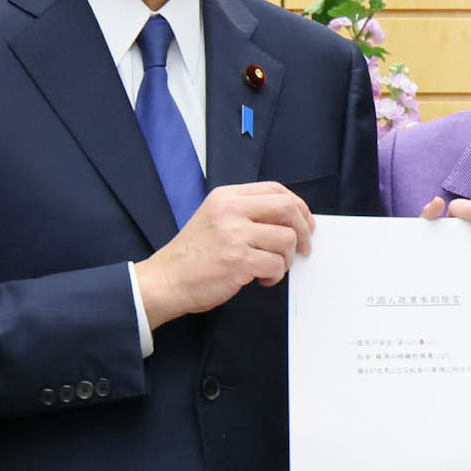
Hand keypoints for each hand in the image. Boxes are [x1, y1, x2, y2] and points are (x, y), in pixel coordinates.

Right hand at [138, 183, 314, 327]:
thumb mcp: (215, 218)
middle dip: (303, 229)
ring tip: (272, 267)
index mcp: (226, 196)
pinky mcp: (239, 261)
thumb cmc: (192, 255)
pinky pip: (276, 264)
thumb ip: (247, 213)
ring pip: (286, 239)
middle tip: (303, 247)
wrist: (166, 280)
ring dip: (287, 258)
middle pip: (287, 207)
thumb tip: (289, 220)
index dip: (298, 206)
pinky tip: (262, 278)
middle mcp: (231, 210)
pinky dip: (275, 274)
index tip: (304, 222)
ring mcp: (235, 235)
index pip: (275, 189)